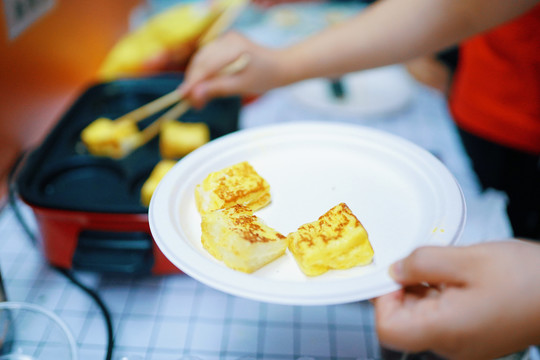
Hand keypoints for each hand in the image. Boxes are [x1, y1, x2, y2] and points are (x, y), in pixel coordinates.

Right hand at [177, 32, 286, 107]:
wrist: (278, 66)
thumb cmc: (264, 78)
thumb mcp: (241, 86)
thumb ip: (217, 89)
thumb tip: (194, 96)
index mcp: (235, 47)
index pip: (207, 65)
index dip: (193, 81)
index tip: (183, 96)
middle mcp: (228, 38)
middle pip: (201, 60)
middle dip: (193, 81)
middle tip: (191, 102)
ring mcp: (225, 38)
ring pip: (201, 59)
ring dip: (196, 78)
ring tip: (196, 98)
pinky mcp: (223, 42)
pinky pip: (207, 57)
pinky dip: (203, 72)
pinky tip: (203, 87)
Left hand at [373, 240, 539, 359]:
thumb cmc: (527, 279)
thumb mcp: (468, 259)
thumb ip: (422, 263)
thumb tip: (394, 270)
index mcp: (445, 331)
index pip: (387, 328)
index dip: (382, 297)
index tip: (391, 272)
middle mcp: (450, 346)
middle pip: (402, 321)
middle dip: (403, 288)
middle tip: (422, 262)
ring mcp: (462, 344)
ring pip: (421, 317)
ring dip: (423, 289)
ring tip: (448, 267)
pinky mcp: (471, 336)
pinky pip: (441, 317)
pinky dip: (439, 295)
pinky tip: (456, 276)